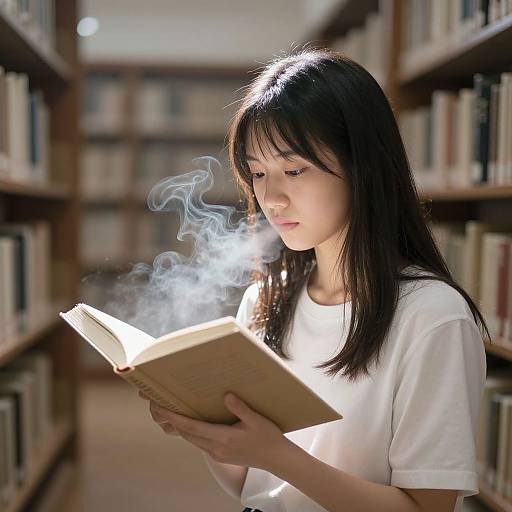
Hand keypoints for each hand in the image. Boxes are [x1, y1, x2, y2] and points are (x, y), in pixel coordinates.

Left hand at [140, 390, 290, 470]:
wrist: (276, 459)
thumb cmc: (268, 438)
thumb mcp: (256, 419)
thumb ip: (240, 408)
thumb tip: (226, 395)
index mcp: (223, 438)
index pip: (192, 427)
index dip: (175, 417)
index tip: (162, 408)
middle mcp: (216, 448)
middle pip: (187, 434)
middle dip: (172, 421)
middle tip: (159, 407)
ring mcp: (218, 453)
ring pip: (192, 439)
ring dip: (180, 427)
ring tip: (170, 413)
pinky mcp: (221, 455)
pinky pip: (200, 443)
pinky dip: (191, 433)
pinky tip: (191, 424)